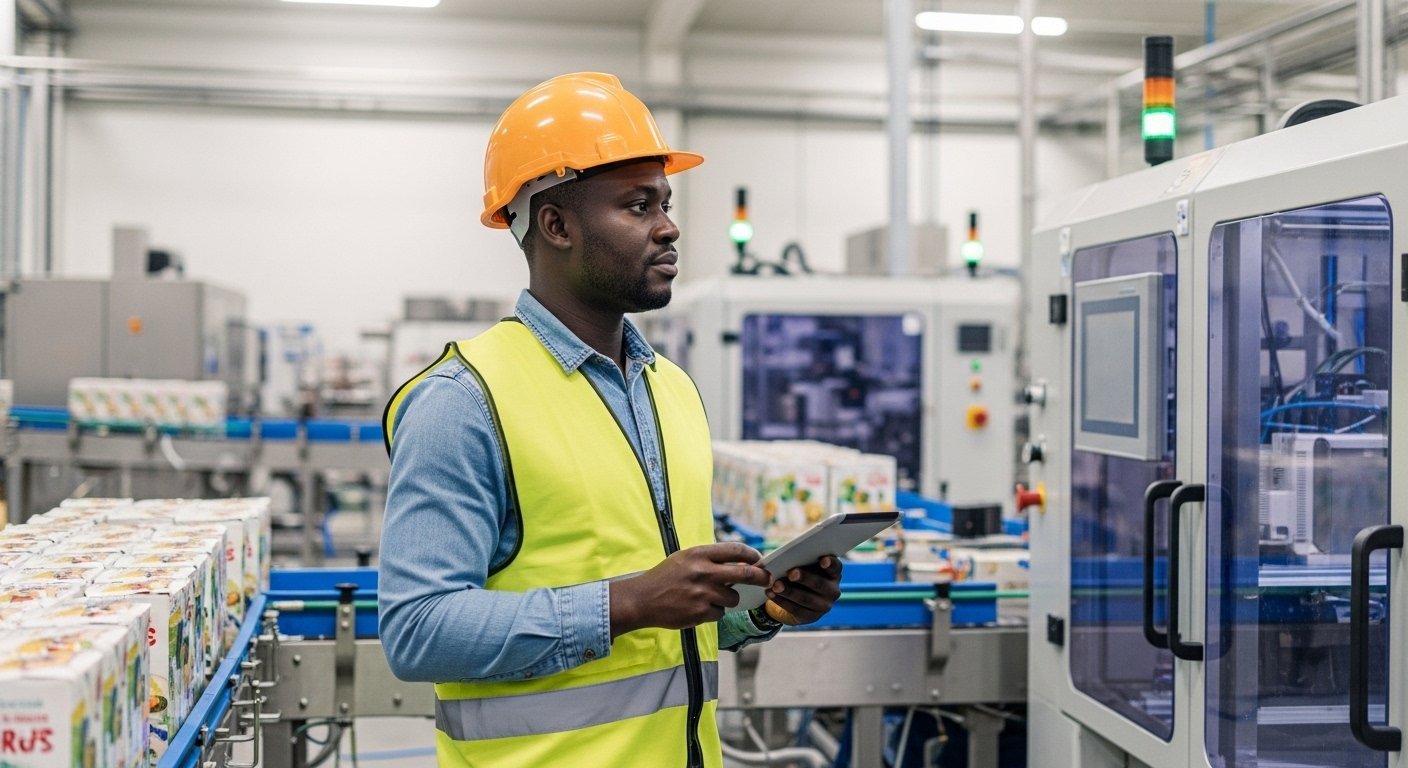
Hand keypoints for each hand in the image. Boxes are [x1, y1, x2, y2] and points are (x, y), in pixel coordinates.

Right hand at [609, 542, 770, 636]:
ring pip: (733, 598)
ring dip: (728, 599)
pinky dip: (714, 612)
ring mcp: (703, 593)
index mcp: (699, 553)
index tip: (760, 560)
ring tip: (711, 597)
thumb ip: (709, 558)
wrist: (642, 599)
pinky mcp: (700, 612)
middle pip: (745, 574)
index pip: (736, 550)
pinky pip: (720, 613)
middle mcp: (703, 572)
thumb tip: (739, 562)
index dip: (753, 555)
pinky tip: (699, 607)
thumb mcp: (685, 558)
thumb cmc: (664, 577)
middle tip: (767, 580)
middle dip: (761, 577)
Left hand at [763, 556, 842, 625]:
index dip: (830, 563)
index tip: (822, 560)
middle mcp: (833, 591)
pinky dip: (781, 601)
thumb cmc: (802, 573)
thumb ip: (801, 560)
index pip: (836, 567)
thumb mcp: (805, 565)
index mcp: (833, 573)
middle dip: (805, 578)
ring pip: (806, 599)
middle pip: (820, 584)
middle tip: (791, 573)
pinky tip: (771, 593)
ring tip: (775, 585)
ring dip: (789, 591)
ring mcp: (823, 606)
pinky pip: (795, 609)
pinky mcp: (810, 617)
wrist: (798, 597)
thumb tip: (787, 558)